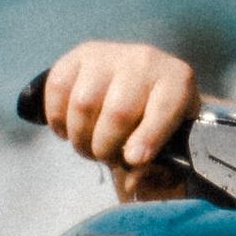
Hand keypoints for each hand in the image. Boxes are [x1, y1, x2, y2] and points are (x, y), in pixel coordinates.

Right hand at [41, 42, 200, 175]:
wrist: (142, 84)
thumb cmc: (159, 123)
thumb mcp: (171, 148)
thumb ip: (160, 174)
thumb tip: (133, 181)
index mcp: (177, 81)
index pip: (163, 108)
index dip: (148, 137)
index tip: (133, 160)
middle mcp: (146, 60)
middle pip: (118, 113)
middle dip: (106, 148)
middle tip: (105, 158)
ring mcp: (110, 54)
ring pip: (83, 104)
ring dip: (80, 138)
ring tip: (88, 146)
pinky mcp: (79, 54)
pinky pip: (58, 88)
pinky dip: (58, 118)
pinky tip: (68, 128)